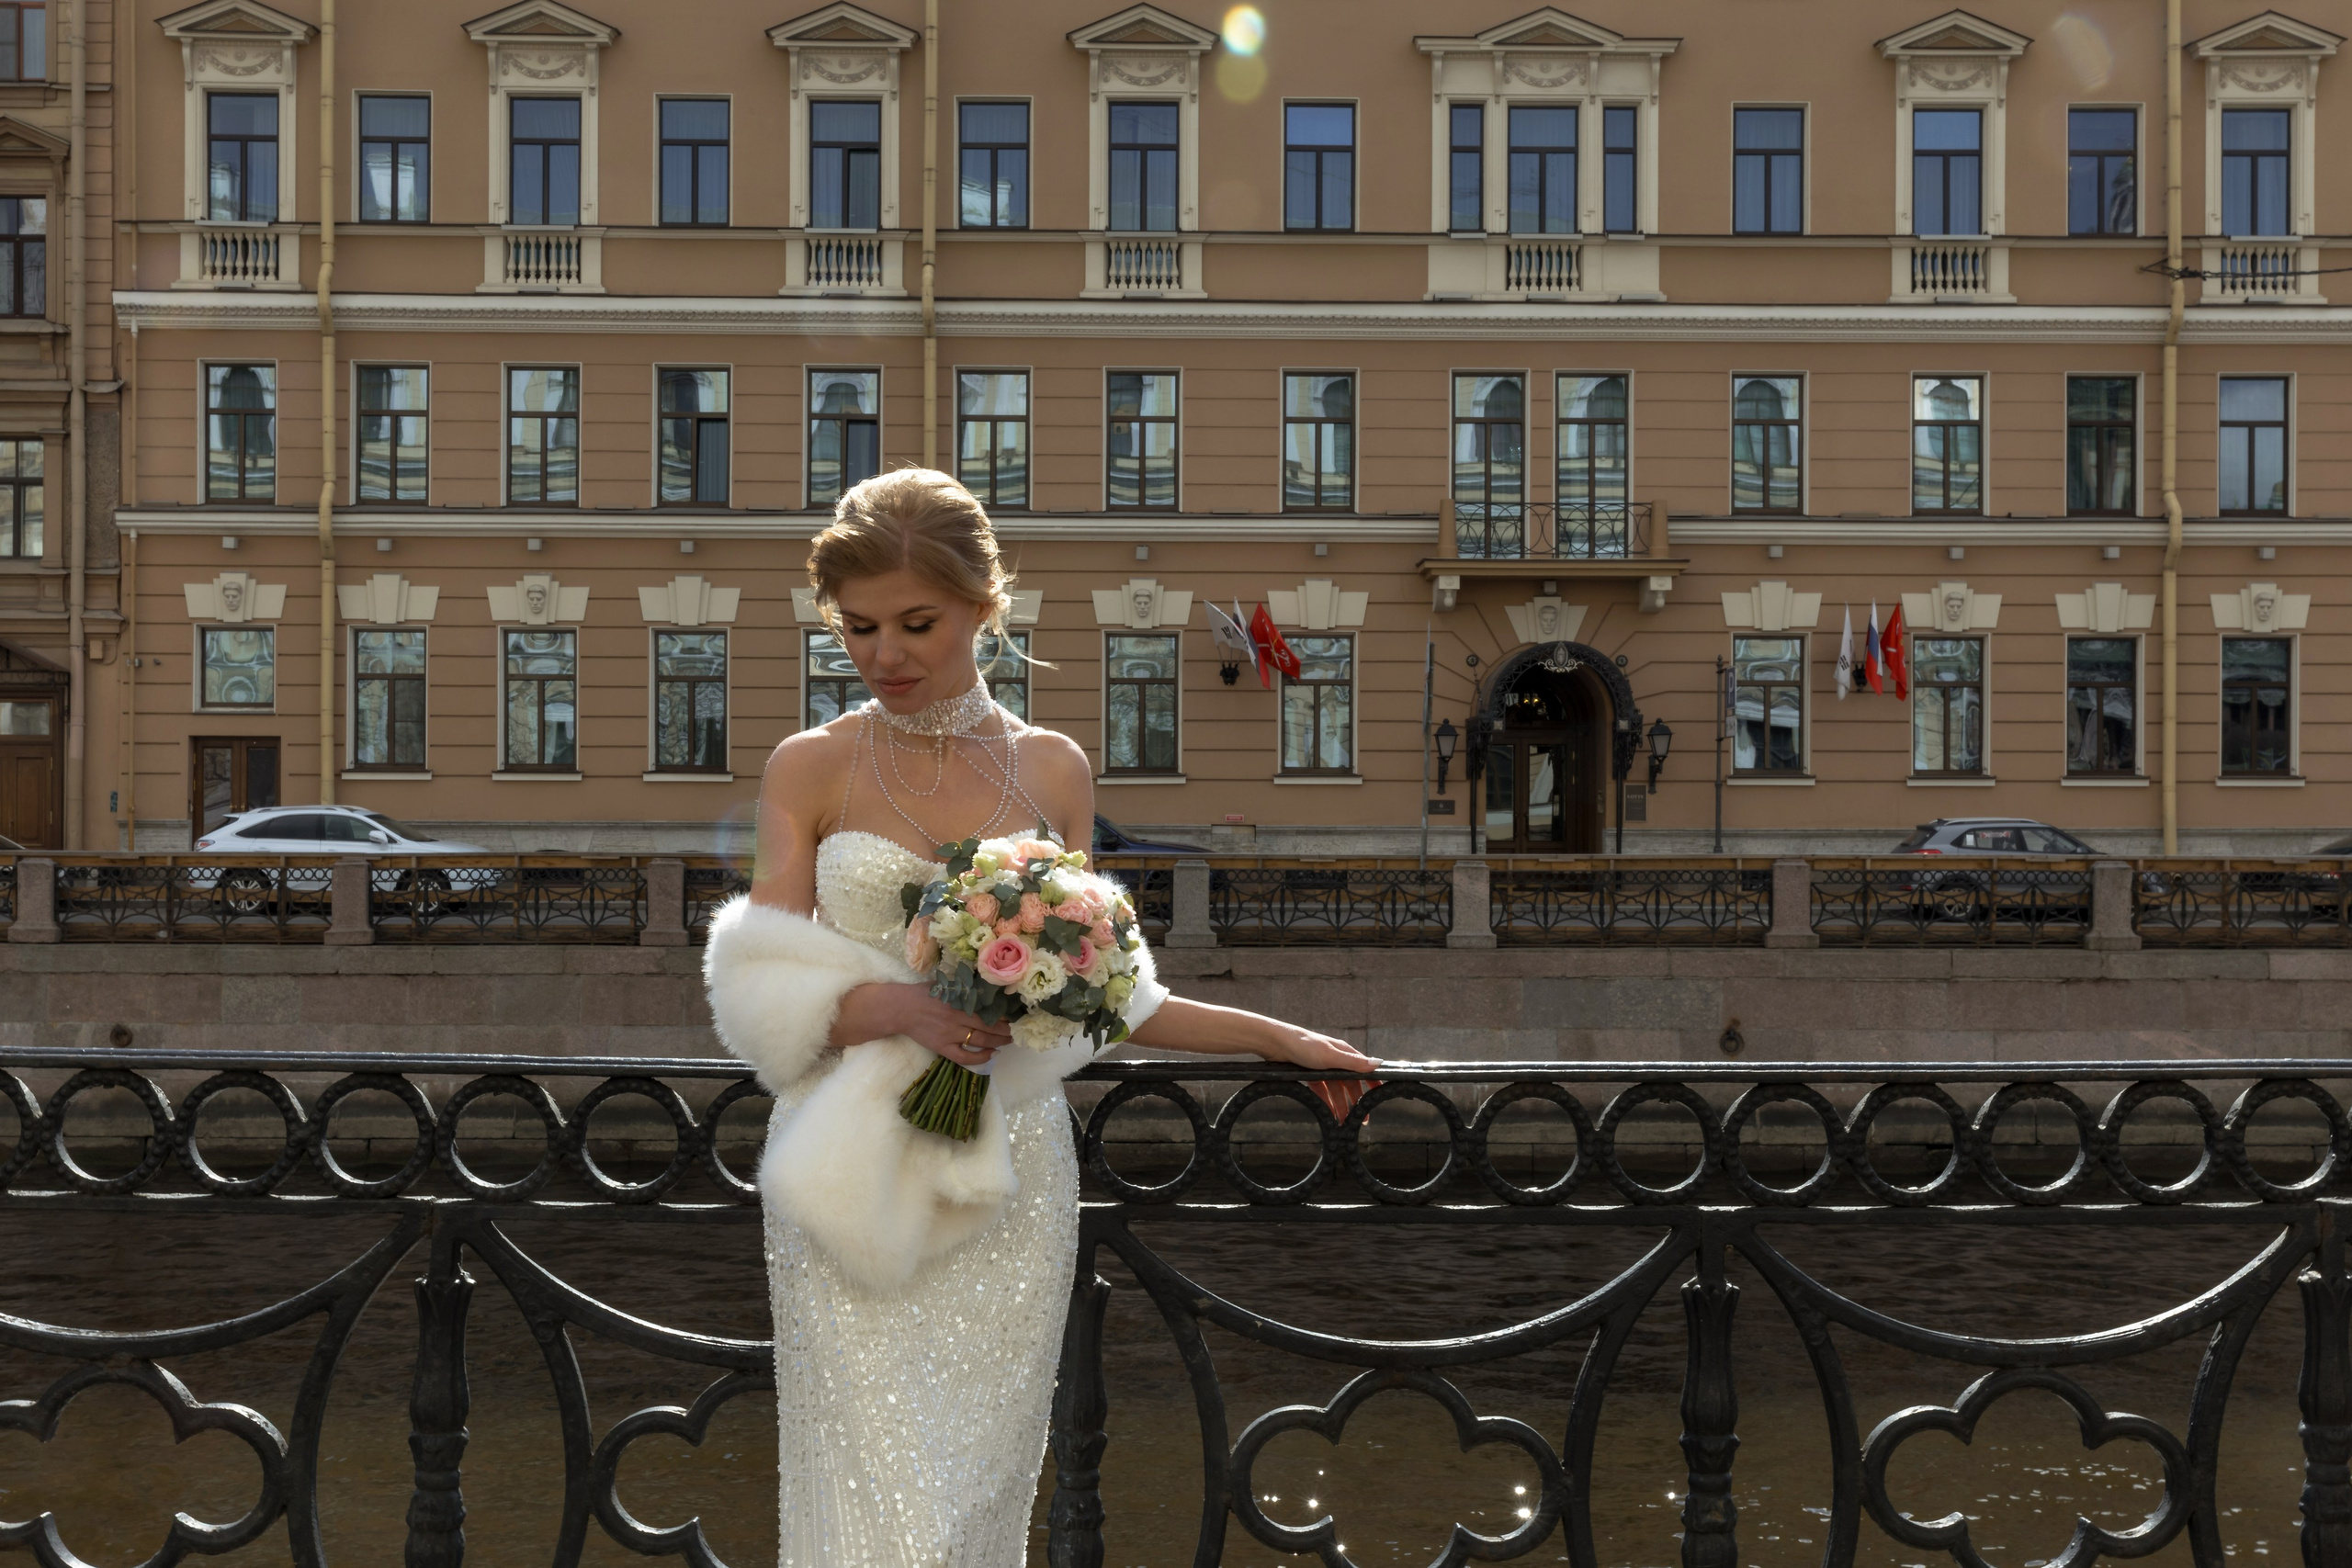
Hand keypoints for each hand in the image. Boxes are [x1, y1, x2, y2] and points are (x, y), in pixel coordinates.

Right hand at [838, 982, 1011, 1067]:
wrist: (901, 1009)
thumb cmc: (923, 993)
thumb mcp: (946, 984)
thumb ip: (964, 987)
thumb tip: (985, 985)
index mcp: (959, 1001)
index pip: (987, 1009)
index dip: (1003, 1014)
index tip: (1014, 1015)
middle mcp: (957, 1018)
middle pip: (988, 1026)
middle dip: (1005, 1029)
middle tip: (1016, 1030)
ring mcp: (950, 1035)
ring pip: (981, 1041)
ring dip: (998, 1041)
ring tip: (1009, 1041)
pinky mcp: (943, 1047)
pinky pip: (965, 1057)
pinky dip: (980, 1057)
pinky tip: (991, 1054)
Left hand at [1261, 1022, 1379, 1121]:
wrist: (1275, 1044)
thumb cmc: (1304, 1045)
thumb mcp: (1330, 1056)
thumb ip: (1353, 1063)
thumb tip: (1378, 1064)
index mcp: (1344, 1052)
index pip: (1364, 1069)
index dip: (1373, 1083)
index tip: (1381, 1096)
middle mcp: (1335, 1060)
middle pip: (1350, 1083)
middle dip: (1356, 1101)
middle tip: (1362, 1119)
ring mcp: (1322, 1068)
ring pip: (1336, 1090)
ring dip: (1341, 1105)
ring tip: (1344, 1123)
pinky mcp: (1310, 1074)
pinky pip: (1322, 1091)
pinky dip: (1327, 1102)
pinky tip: (1330, 1114)